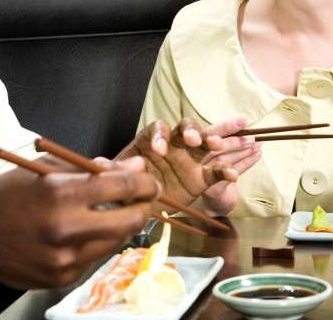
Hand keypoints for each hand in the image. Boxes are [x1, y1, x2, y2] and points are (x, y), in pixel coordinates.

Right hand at [0, 155, 158, 288]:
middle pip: (131, 219)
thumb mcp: (48, 168)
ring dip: (123, 225)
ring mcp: (65, 258)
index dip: (145, 181)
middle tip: (145, 198)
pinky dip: (98, 242)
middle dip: (144, 206)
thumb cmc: (10, 194)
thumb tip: (135, 165)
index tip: (150, 180)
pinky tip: (87, 232)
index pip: (123, 186)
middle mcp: (65, 228)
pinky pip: (95, 257)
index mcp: (61, 193)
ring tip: (115, 212)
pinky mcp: (62, 277)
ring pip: (117, 241)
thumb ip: (94, 168)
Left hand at [117, 117, 256, 208]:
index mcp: (152, 139)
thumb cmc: (128, 182)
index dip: (160, 136)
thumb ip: (109, 169)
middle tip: (192, 140)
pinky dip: (225, 171)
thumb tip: (99, 164)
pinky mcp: (201, 177)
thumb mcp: (116, 176)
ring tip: (218, 145)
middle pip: (186, 129)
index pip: (159, 129)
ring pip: (205, 143)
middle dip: (191, 131)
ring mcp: (190, 159)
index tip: (159, 150)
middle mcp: (174, 144)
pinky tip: (233, 175)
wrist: (139, 202)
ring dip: (213, 139)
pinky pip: (215, 171)